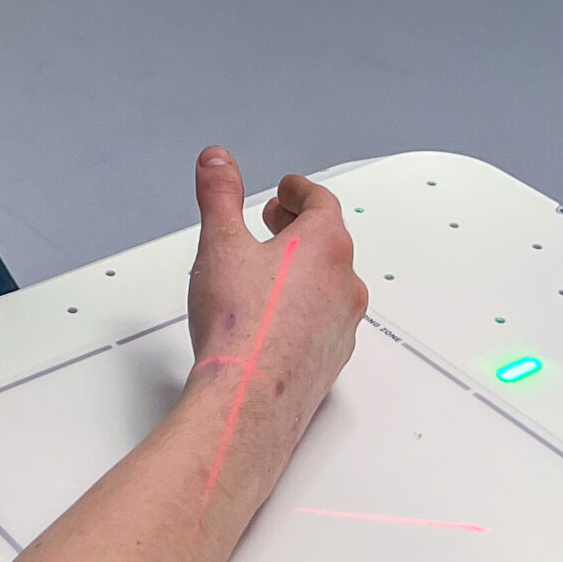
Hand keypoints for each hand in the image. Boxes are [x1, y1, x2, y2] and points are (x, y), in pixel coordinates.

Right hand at [185, 148, 365, 467]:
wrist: (248, 400)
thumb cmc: (240, 325)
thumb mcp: (220, 243)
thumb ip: (219, 194)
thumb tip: (217, 161)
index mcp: (325, 245)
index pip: (321, 202)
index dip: (299, 191)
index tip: (286, 190)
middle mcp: (344, 284)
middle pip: (330, 240)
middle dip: (299, 226)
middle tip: (272, 222)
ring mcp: (343, 325)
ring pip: (331, 282)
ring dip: (304, 268)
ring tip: (269, 270)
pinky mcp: (332, 360)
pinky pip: (325, 320)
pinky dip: (305, 307)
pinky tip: (274, 317)